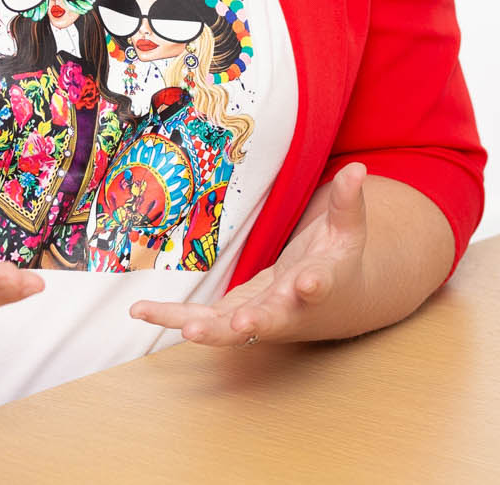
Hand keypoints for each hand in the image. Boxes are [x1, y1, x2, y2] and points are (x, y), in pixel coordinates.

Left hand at [129, 161, 369, 346]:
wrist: (331, 304)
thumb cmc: (337, 262)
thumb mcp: (347, 231)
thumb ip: (348, 202)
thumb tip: (358, 169)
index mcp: (320, 284)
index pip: (319, 285)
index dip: (314, 285)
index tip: (309, 282)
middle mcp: (288, 309)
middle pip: (272, 320)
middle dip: (255, 323)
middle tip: (240, 326)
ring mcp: (259, 318)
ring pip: (231, 330)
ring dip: (207, 329)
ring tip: (185, 328)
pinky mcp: (233, 318)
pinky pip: (201, 320)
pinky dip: (172, 317)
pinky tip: (140, 311)